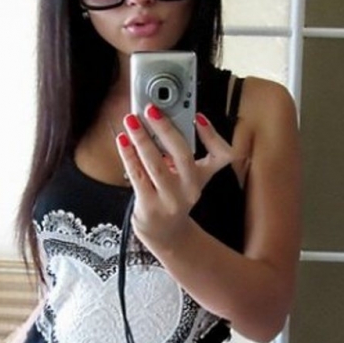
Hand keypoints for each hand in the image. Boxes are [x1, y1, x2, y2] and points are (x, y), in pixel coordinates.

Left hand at [116, 105, 236, 249]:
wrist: (165, 233)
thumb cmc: (173, 195)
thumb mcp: (185, 176)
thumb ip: (178, 152)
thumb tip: (159, 119)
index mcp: (202, 177)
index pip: (221, 156)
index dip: (212, 135)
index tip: (199, 116)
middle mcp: (190, 189)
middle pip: (183, 155)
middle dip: (166, 129)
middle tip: (151, 109)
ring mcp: (170, 200)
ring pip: (156, 165)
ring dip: (142, 140)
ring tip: (131, 121)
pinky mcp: (150, 207)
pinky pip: (138, 177)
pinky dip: (129, 156)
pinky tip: (122, 141)